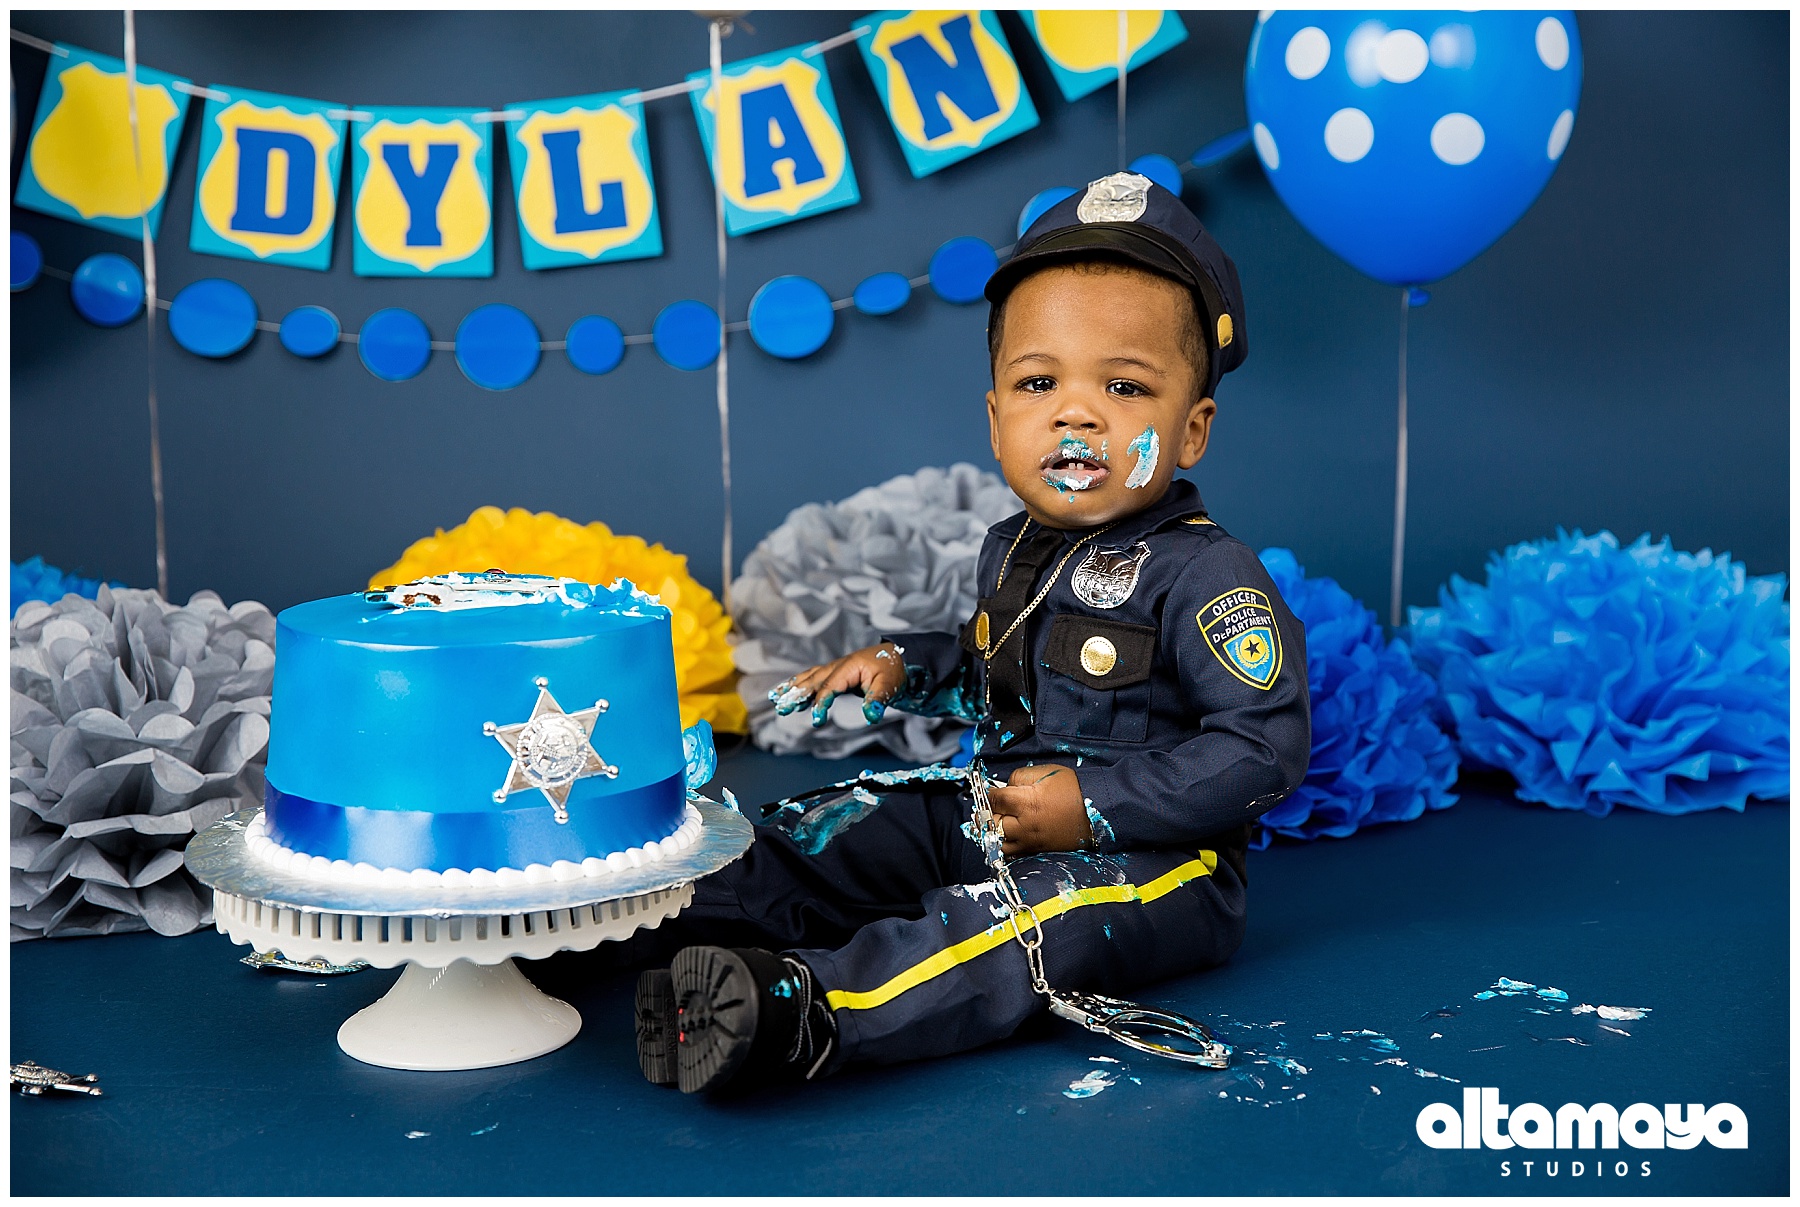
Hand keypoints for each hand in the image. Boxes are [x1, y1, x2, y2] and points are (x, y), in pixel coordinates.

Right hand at [769, 642, 907, 727]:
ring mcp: (835, 668)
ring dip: (793, 688)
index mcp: (849, 667)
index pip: (829, 687)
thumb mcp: (889, 685)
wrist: (898, 657)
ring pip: (809, 678)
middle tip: (781, 707)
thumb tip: (872, 716)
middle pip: (812, 681)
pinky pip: (813, 678)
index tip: (817, 721)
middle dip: (796, 694)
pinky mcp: (835, 674)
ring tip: (777, 699)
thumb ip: (878, 700)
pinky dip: (799, 685)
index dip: (821, 704)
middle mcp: (837, 666)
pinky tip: (790, 695)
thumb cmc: (893, 670)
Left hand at [988, 763, 1092, 855]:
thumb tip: (1006, 786)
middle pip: (990, 823)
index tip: (990, 792)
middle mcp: (1026, 825)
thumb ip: (1020, 777)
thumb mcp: (1047, 772)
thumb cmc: (1074, 790)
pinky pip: (1013, 854)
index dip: (988, 794)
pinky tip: (1007, 835)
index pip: (994, 800)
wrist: (1097, 811)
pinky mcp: (1037, 850)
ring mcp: (1031, 841)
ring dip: (992, 832)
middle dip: (986, 813)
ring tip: (996, 821)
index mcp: (1027, 803)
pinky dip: (1005, 845)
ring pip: (998, 843)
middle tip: (990, 806)